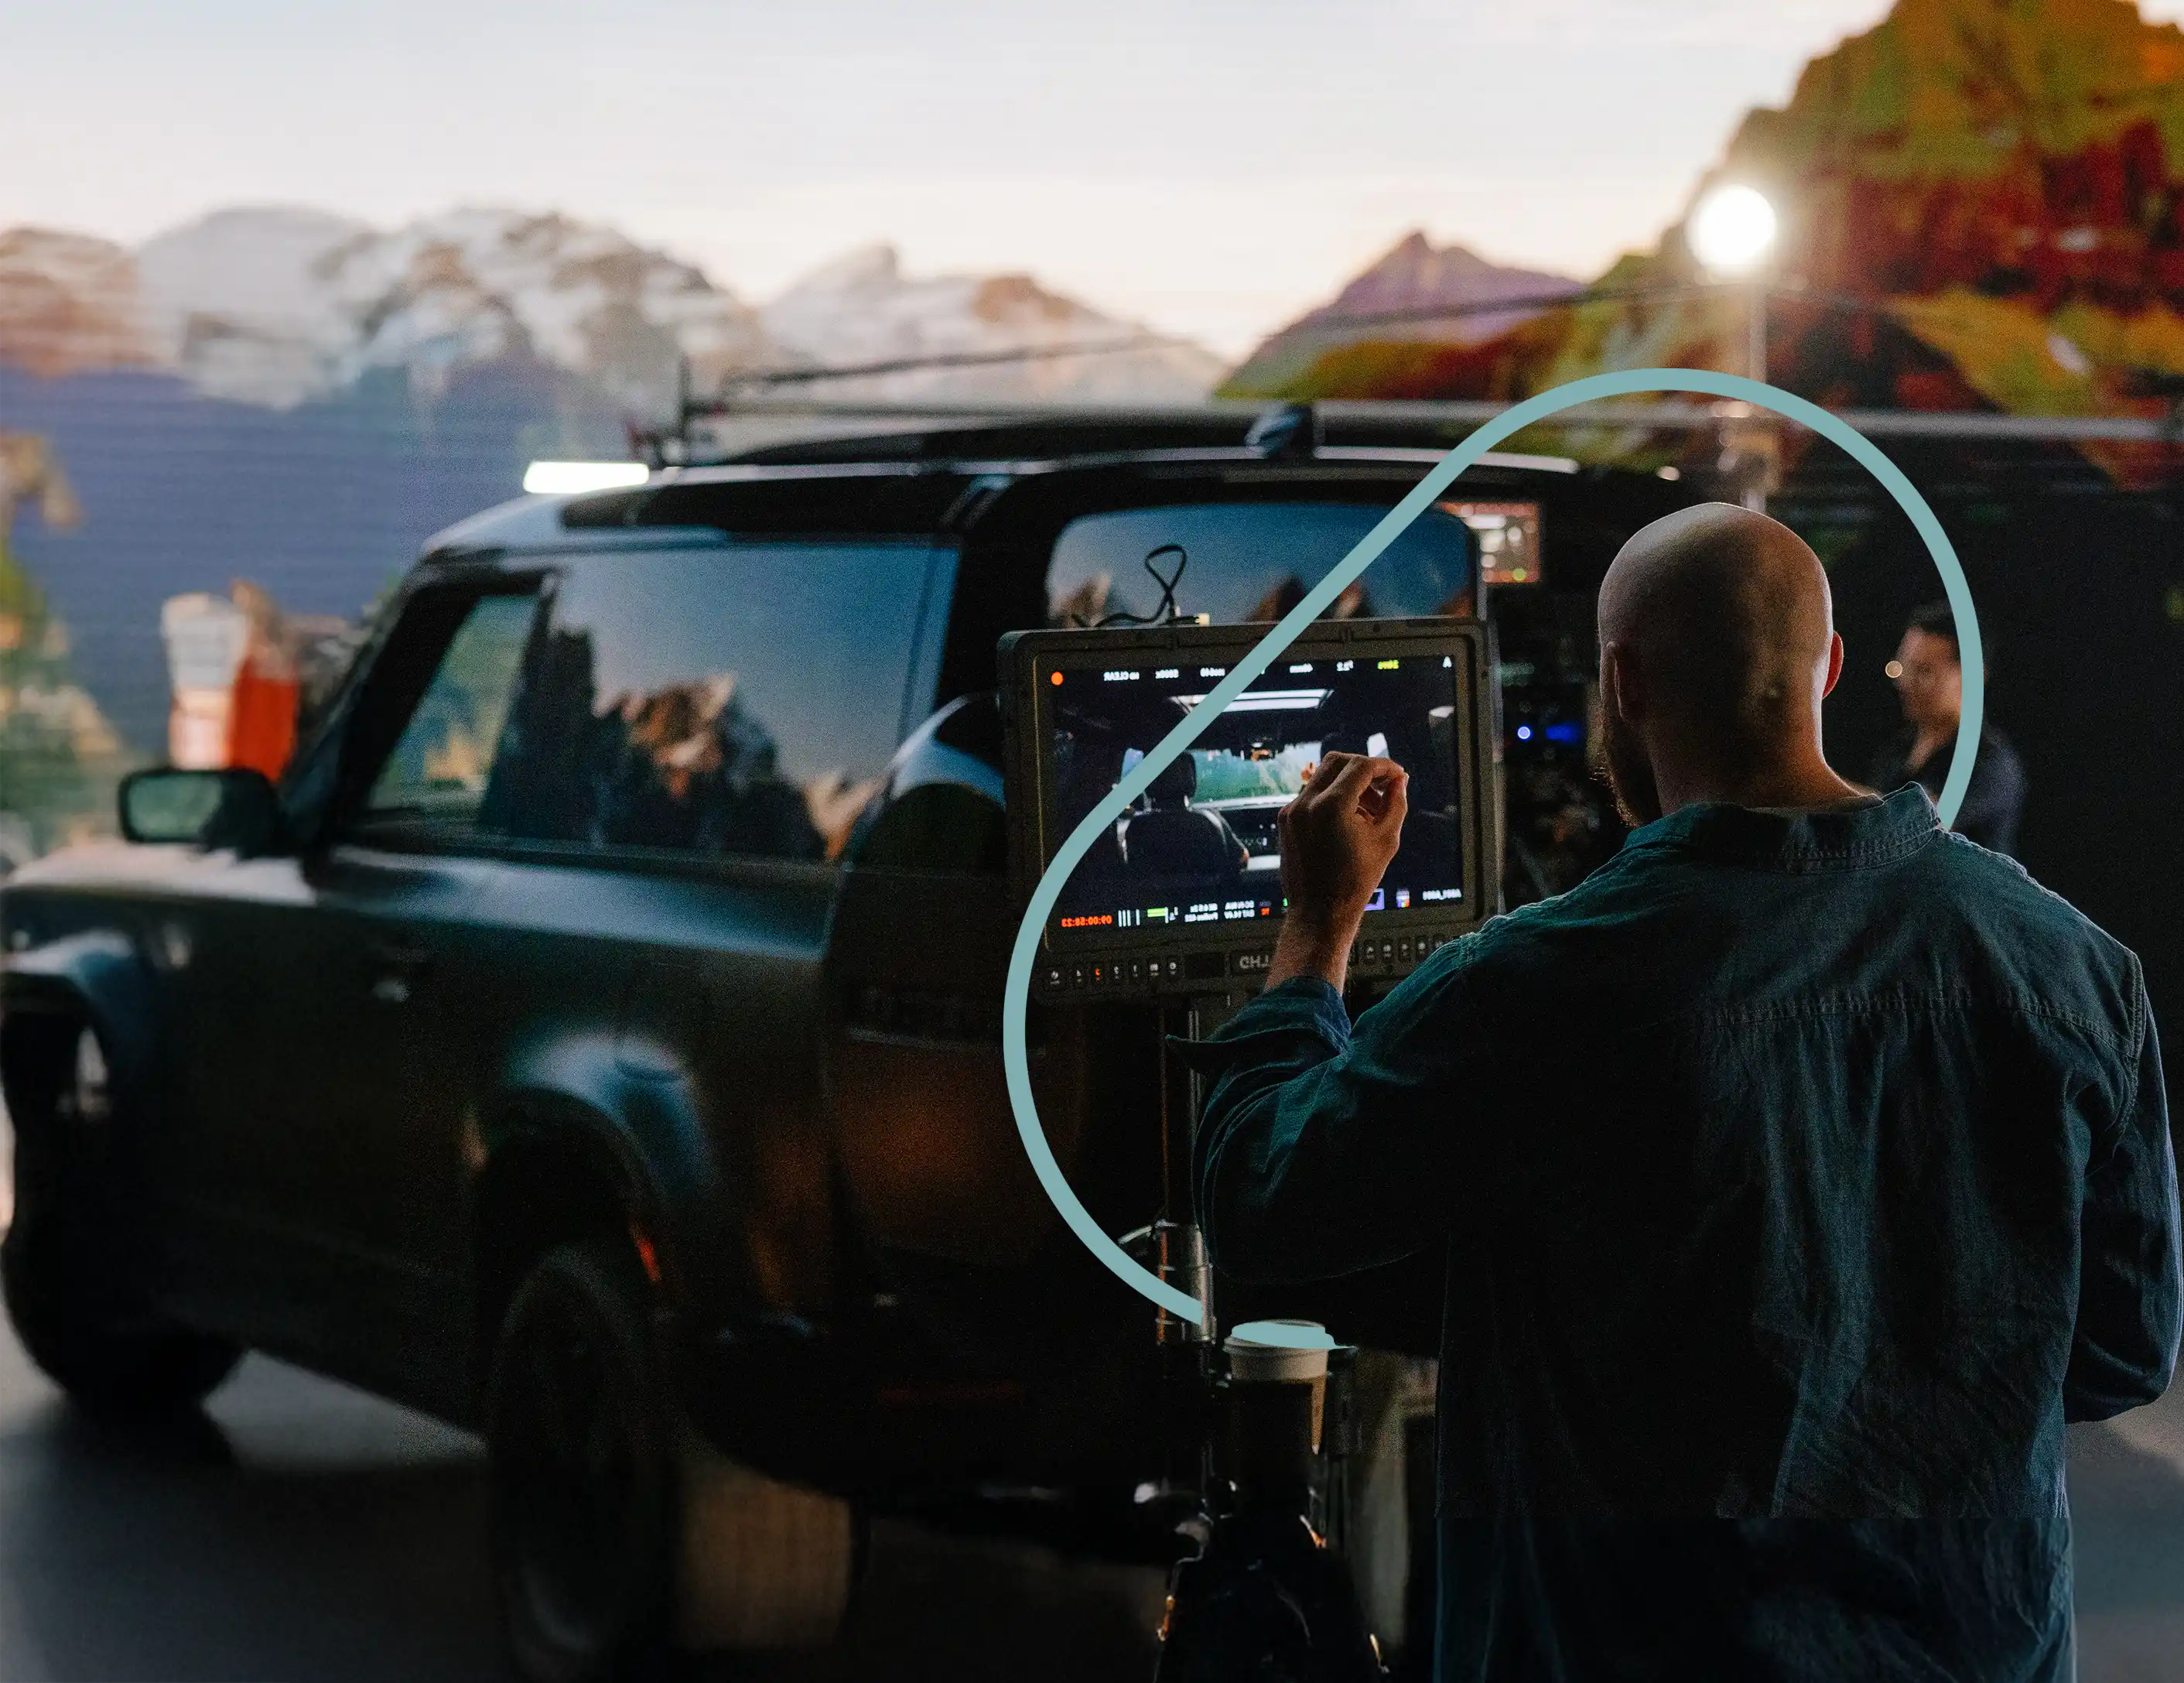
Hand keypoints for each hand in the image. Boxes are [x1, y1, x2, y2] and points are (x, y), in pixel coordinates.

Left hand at [1269, 752, 1407, 988]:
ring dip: (1349, 782)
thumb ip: (1396, 802)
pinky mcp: (1285, 820)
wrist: (1319, 912)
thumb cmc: (1356, 881)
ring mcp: (1291, 810)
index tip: (1398, 776)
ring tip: (1369, 809)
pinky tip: (1349, 820)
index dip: (1384, 766)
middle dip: (1365, 768)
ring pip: (1323, 776)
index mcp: (1331, 806)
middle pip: (1338, 761)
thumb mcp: (1387, 839)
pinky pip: (1311, 794)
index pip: (1361, 766)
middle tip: (1384, 785)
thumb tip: (1399, 779)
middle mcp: (1306, 802)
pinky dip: (1332, 797)